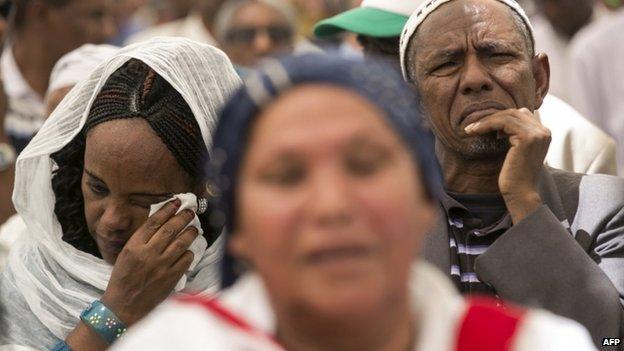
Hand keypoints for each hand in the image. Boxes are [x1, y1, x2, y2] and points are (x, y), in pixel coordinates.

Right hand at [101, 199, 198, 324]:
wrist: (124, 305)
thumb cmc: (123, 277)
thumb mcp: (126, 254)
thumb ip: (142, 239)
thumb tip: (160, 222)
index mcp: (134, 246)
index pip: (154, 222)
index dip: (167, 210)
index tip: (176, 202)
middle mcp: (148, 253)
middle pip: (170, 229)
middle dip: (183, 217)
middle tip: (190, 212)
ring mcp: (161, 266)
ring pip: (181, 243)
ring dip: (190, 233)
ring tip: (194, 228)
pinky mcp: (171, 277)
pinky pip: (186, 260)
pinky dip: (189, 253)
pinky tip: (189, 250)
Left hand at [465, 108, 550, 222]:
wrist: (520, 193)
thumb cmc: (514, 176)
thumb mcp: (515, 152)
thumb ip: (513, 137)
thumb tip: (499, 128)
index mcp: (543, 133)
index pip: (520, 114)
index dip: (500, 118)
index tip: (482, 126)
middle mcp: (544, 131)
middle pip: (514, 113)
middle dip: (491, 118)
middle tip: (472, 126)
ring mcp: (537, 134)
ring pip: (507, 116)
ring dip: (485, 121)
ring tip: (470, 129)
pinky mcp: (527, 138)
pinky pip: (502, 122)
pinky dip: (486, 125)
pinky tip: (475, 132)